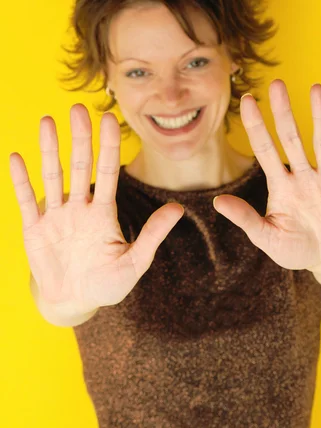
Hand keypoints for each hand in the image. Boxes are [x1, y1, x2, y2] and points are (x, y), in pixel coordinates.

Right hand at [9, 104, 183, 312]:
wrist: (75, 302)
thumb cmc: (107, 284)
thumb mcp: (134, 262)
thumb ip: (152, 235)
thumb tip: (179, 209)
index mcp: (104, 213)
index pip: (108, 173)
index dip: (109, 147)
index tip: (109, 119)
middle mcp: (80, 209)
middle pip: (79, 167)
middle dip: (80, 139)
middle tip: (78, 108)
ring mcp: (56, 217)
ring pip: (52, 177)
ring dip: (49, 150)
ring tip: (47, 122)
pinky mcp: (34, 229)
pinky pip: (26, 201)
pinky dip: (21, 181)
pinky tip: (16, 158)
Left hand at [213, 80, 320, 270]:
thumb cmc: (295, 248)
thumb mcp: (266, 237)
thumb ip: (245, 219)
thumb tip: (217, 202)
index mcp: (280, 186)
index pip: (265, 150)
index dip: (256, 126)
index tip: (246, 101)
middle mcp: (302, 176)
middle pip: (291, 139)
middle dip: (283, 113)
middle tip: (276, 85)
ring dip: (320, 117)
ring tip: (316, 89)